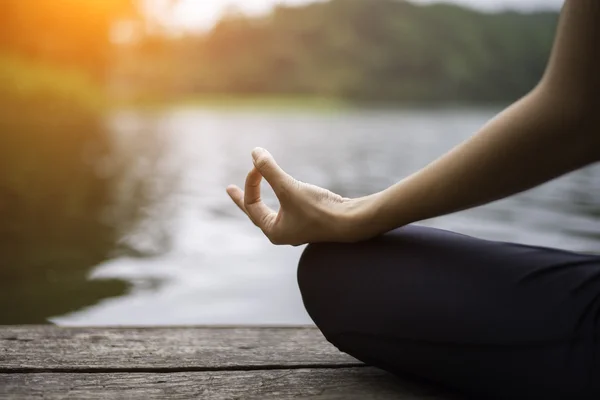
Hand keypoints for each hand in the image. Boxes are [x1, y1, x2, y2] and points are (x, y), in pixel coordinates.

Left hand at [226, 148, 366, 245]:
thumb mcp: (289, 187)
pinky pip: (287, 208)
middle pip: (256, 212)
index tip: (259, 164)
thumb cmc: (319, 209)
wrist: (351, 221)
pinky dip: (280, 197)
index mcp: (273, 231)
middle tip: (230, 189)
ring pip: (272, 210)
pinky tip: (285, 192)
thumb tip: (254, 152)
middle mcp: (283, 233)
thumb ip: (269, 169)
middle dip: (244, 198)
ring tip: (256, 190)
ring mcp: (297, 228)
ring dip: (263, 197)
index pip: (252, 204)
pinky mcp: (310, 220)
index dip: (251, 182)